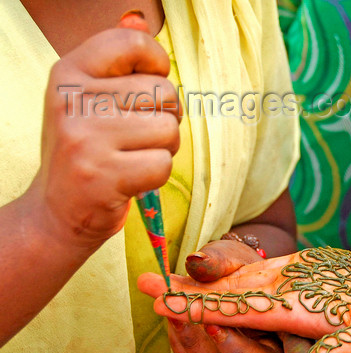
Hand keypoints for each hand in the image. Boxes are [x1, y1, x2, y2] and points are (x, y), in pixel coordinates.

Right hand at [29, 18, 179, 250]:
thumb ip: (118, 61)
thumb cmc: (86, 150)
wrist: (57, 211)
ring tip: (135, 157)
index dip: (157, 64)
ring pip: (168, 129)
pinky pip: (162, 165)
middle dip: (165, 118)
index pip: (132, 42)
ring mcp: (85, 139)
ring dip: (164, 148)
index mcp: (69, 72)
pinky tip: (132, 179)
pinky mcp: (102, 176)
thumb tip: (141, 17)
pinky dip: (156, 176)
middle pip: (163, 93)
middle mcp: (72, 100)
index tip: (149, 87)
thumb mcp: (90, 99)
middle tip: (139, 136)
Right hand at [139, 248, 350, 352]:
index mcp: (312, 299)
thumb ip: (342, 350)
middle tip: (151, 284)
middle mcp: (303, 281)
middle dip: (195, 289)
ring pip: (250, 279)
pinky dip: (241, 281)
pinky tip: (232, 284)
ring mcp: (307, 273)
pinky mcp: (312, 272)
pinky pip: (266, 276)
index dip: (203, 305)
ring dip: (213, 285)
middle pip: (238, 286)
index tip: (163, 297)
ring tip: (178, 284)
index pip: (246, 305)